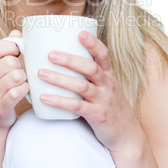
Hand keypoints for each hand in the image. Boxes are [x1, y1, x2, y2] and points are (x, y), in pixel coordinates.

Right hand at [0, 30, 28, 130]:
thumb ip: (4, 49)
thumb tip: (16, 33)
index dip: (8, 46)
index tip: (15, 50)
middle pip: (9, 62)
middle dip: (18, 66)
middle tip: (16, 72)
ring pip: (17, 75)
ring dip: (23, 78)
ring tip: (18, 82)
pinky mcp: (0, 107)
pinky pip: (20, 90)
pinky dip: (25, 89)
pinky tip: (21, 91)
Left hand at [38, 31, 134, 150]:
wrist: (127, 134)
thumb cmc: (109, 105)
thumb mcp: (105, 87)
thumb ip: (88, 76)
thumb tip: (61, 60)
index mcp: (108, 75)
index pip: (104, 55)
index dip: (93, 43)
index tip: (80, 33)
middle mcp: (107, 85)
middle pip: (90, 68)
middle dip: (70, 60)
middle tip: (50, 54)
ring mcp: (103, 100)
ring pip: (81, 86)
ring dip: (60, 79)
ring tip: (41, 73)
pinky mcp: (97, 116)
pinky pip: (77, 107)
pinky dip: (59, 101)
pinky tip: (44, 97)